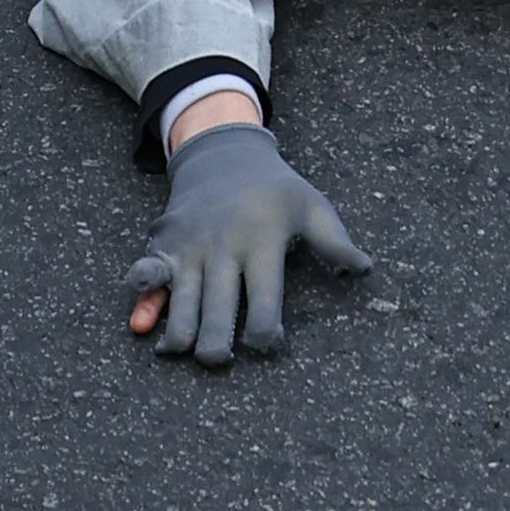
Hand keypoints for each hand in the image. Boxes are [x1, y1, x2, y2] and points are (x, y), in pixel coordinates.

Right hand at [124, 112, 368, 365]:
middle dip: (218, 351)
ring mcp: (190, 248)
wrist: (223, 151)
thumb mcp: (310, 206)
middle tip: (223, 359)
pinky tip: (144, 325)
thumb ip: (336, 241)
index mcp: (262, 242)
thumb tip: (366, 270)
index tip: (271, 344)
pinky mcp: (164, 245)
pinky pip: (146, 278)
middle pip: (217, 316)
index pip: (265, 304)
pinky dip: (143, 303)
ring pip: (181, 309)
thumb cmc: (273, 189)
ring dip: (182, 338)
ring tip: (191, 350)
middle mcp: (223, 248)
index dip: (267, 336)